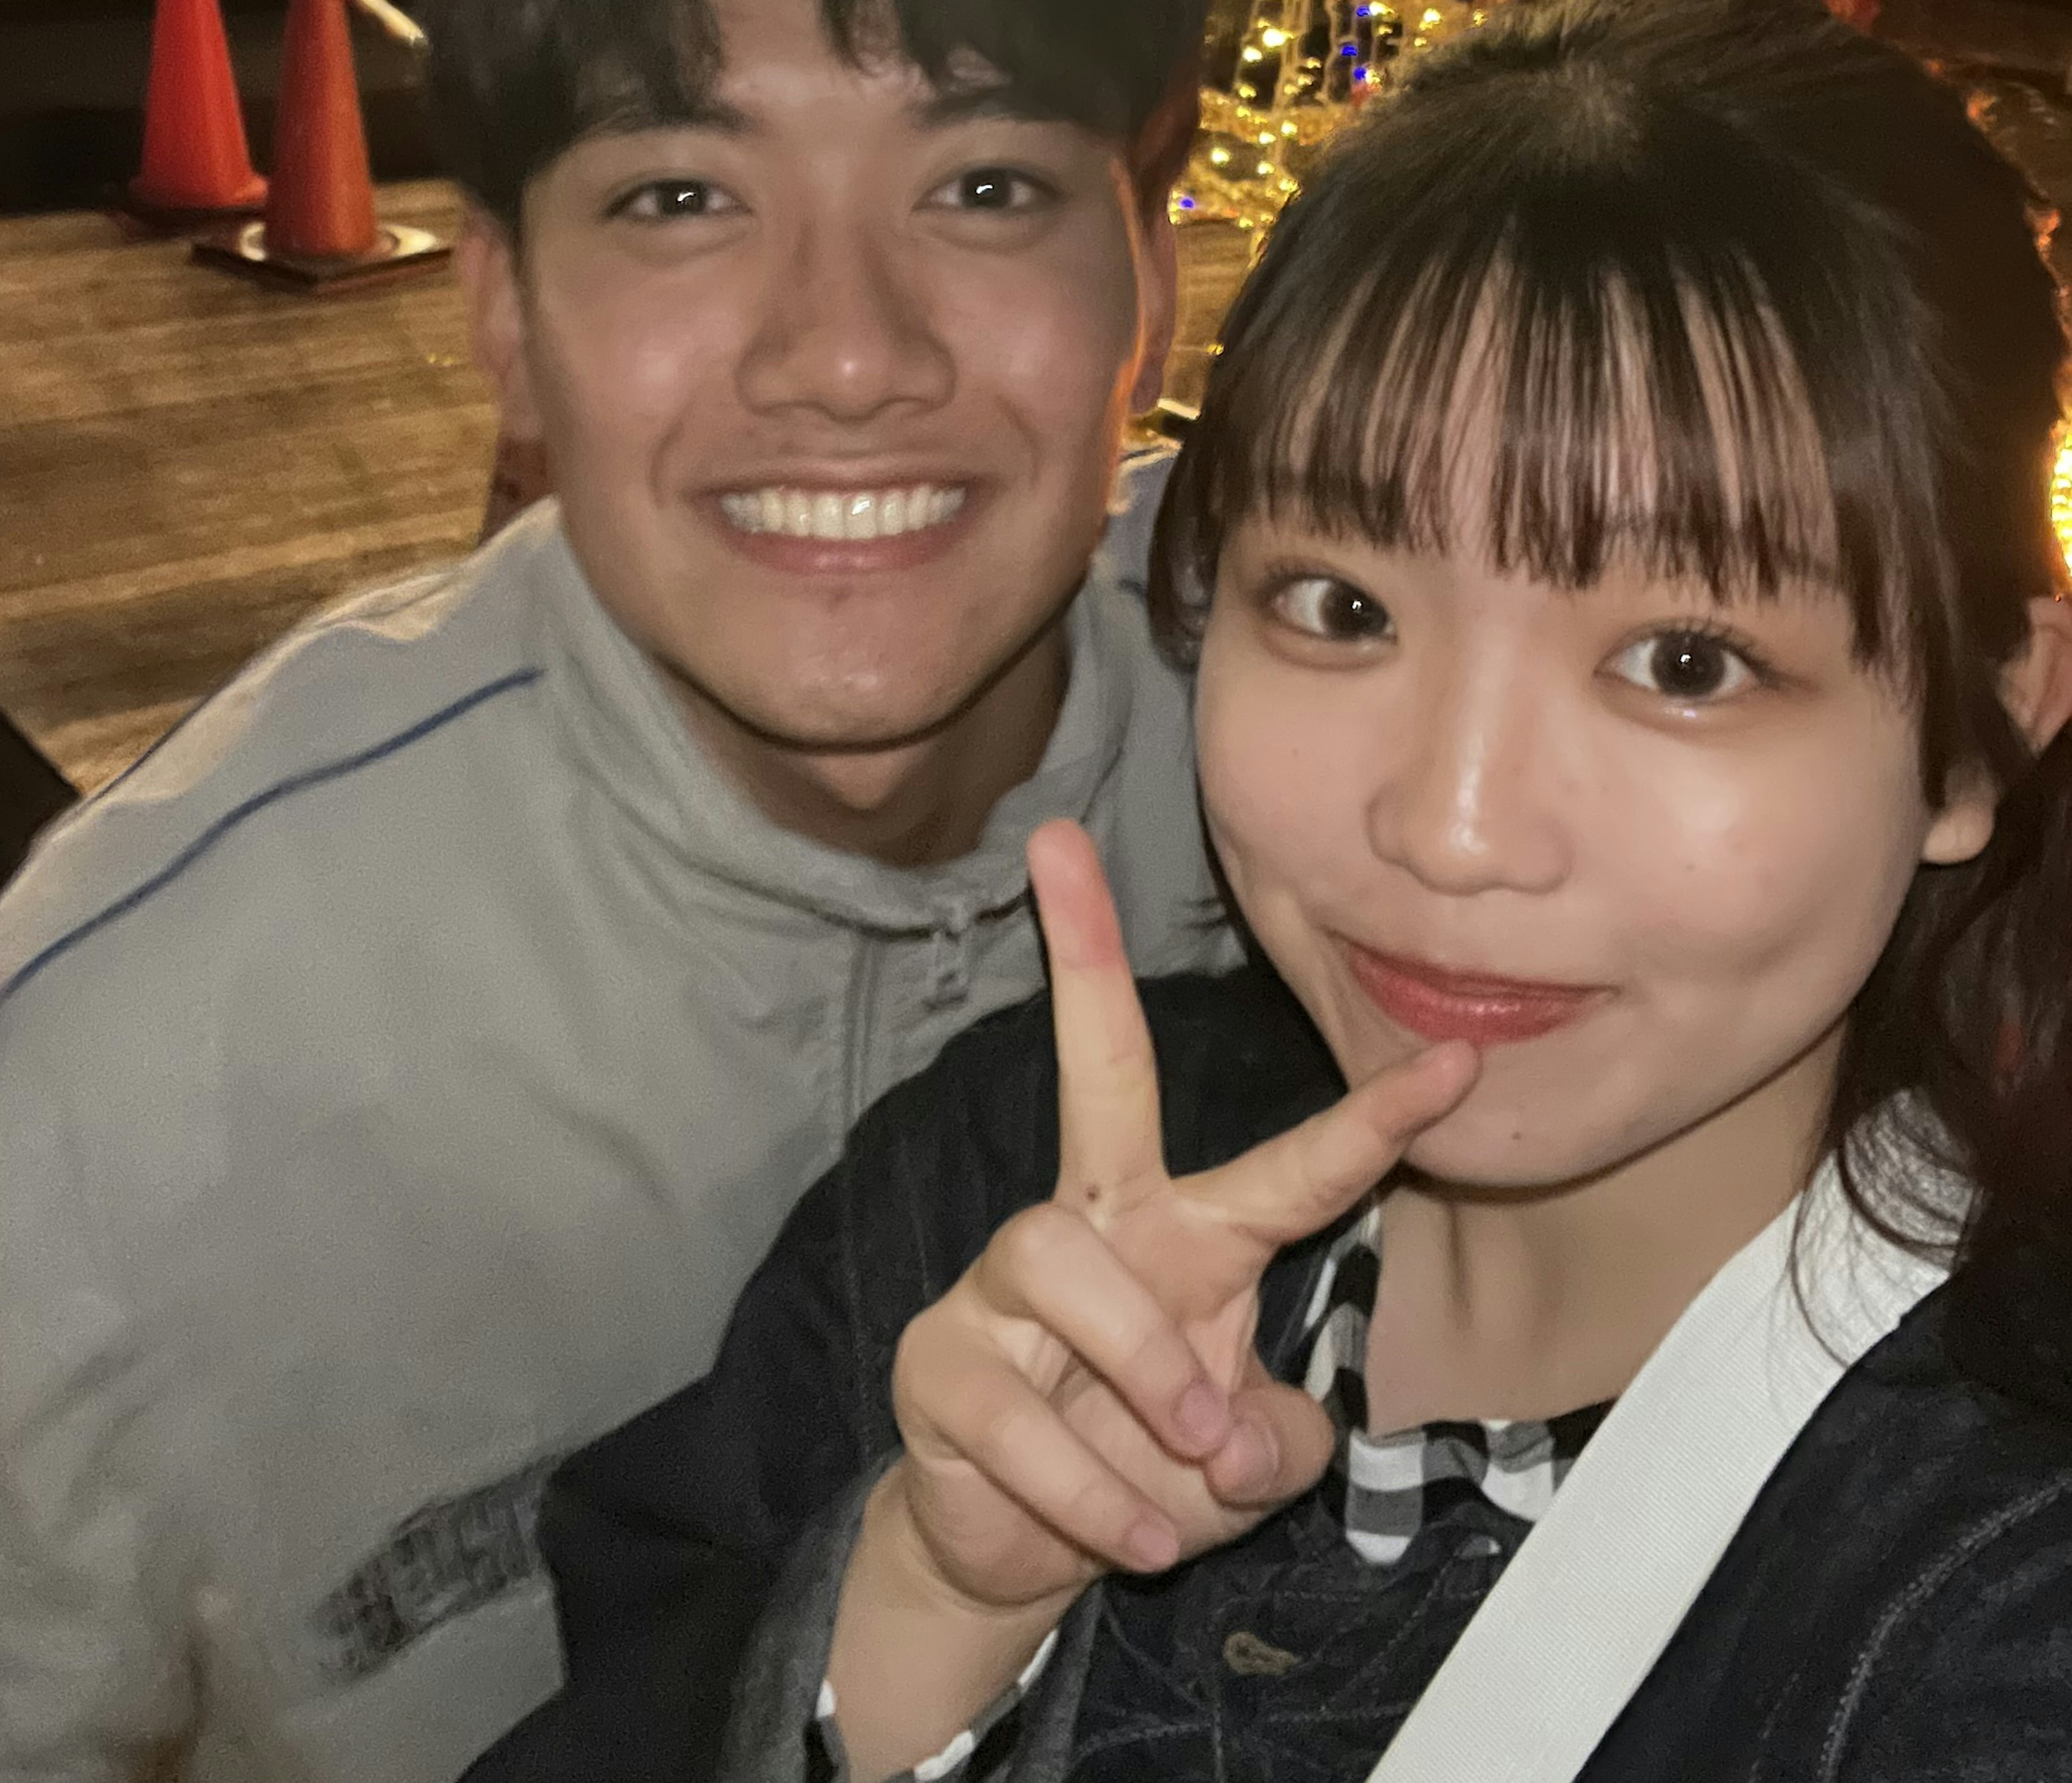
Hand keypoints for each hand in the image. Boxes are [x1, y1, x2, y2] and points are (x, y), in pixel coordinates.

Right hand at [876, 819, 1477, 1618]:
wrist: (1018, 1552)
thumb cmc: (1148, 1473)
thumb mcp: (1247, 1469)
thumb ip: (1282, 1445)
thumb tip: (1244, 1438)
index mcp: (1190, 1236)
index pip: (1292, 1166)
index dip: (1378, 1118)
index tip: (1457, 1063)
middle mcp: (1095, 1223)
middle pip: (1099, 1073)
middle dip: (1082, 953)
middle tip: (1061, 845)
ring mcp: (1003, 1280)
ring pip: (1066, 1261)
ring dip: (1142, 1376)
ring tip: (1186, 1464)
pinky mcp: (940, 1357)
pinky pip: (1021, 1408)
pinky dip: (1093, 1492)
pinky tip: (1134, 1538)